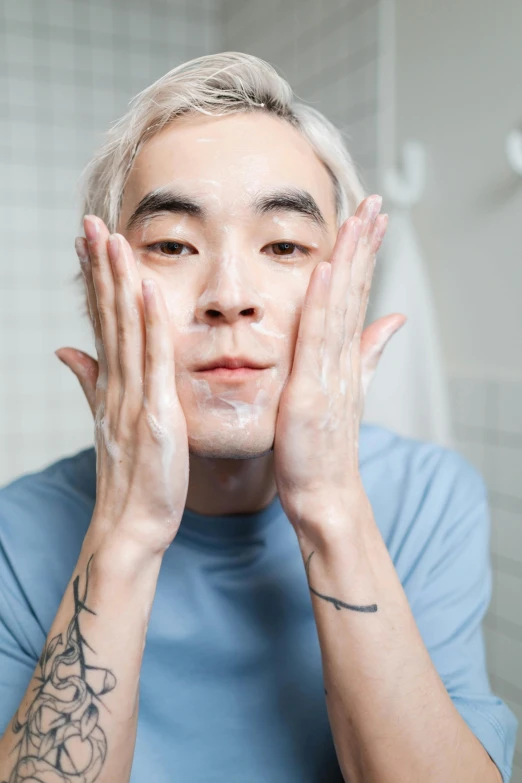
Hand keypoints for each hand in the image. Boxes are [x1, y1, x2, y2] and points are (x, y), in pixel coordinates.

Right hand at [55, 216, 188, 554]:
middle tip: (91, 221)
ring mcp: (131, 398)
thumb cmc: (131, 477)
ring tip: (110, 238)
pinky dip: (150, 324)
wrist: (131, 525)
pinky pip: (153, 361)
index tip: (88, 243)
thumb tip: (67, 350)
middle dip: (99, 267)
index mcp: (110, 385)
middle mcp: (116, 385)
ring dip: (117, 282)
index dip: (94, 281)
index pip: (101, 322)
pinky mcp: (153, 415)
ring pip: (125, 329)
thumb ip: (90, 383)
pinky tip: (147, 289)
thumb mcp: (110, 423)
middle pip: (107, 316)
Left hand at [273, 195, 406, 532]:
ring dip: (352, 260)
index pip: (358, 296)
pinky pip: (317, 339)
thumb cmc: (325, 448)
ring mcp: (330, 373)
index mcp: (344, 358)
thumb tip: (390, 321)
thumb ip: (367, 353)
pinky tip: (326, 267)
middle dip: (365, 245)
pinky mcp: (312, 391)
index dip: (367, 255)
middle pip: (356, 292)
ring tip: (360, 218)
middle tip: (374, 201)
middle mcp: (342, 359)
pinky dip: (323, 303)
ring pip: (342, 306)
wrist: (324, 494)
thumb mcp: (346, 392)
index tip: (372, 218)